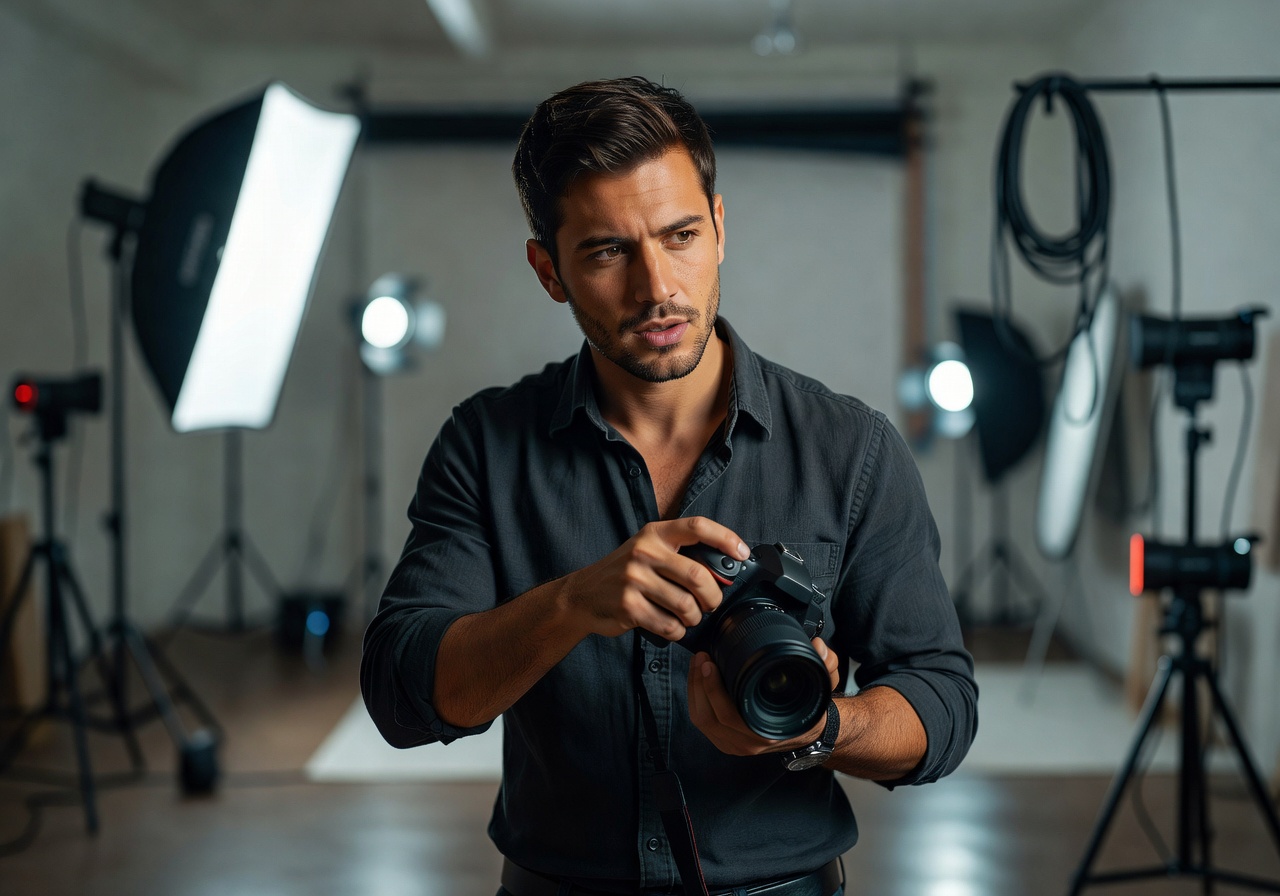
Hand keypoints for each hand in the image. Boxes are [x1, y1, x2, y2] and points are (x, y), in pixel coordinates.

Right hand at [561, 517, 748, 641]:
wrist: (581, 595)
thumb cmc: (623, 573)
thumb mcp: (646, 551)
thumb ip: (677, 554)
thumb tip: (723, 571)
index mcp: (654, 533)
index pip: (697, 527)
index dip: (725, 538)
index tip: (742, 553)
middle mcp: (644, 552)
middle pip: (697, 575)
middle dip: (713, 596)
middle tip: (712, 604)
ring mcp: (634, 579)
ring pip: (685, 605)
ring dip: (694, 618)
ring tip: (689, 618)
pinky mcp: (628, 606)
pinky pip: (668, 625)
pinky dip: (676, 631)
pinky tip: (672, 627)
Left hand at [687, 637, 839, 755]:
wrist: (811, 731)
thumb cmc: (810, 709)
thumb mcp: (823, 685)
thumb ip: (827, 664)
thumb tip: (818, 646)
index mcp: (766, 732)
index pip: (729, 716)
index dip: (714, 689)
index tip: (711, 663)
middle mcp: (747, 743)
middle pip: (707, 717)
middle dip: (698, 684)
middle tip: (701, 656)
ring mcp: (734, 744)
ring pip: (701, 719)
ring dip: (694, 689)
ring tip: (697, 662)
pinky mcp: (726, 740)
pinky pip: (703, 721)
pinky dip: (695, 698)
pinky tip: (698, 677)